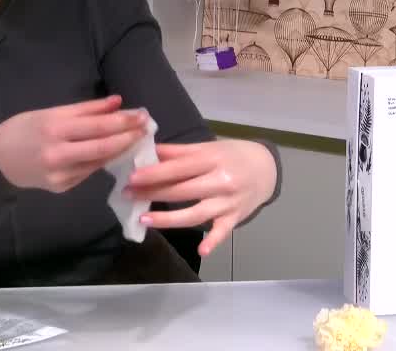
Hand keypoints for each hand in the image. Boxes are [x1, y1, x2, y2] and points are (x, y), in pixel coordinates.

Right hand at [0, 95, 149, 192]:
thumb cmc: (23, 129)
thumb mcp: (50, 113)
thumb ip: (86, 109)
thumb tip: (117, 102)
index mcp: (54, 129)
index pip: (97, 126)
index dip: (123, 122)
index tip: (142, 115)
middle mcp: (58, 154)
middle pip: (103, 147)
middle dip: (128, 137)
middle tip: (146, 128)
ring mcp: (60, 175)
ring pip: (99, 162)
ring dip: (120, 150)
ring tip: (135, 137)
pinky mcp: (61, 187)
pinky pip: (87, 172)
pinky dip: (101, 161)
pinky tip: (111, 153)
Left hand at [124, 139, 276, 256]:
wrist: (267, 168)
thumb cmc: (232, 155)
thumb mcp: (207, 147)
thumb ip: (178, 152)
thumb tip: (148, 150)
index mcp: (212, 159)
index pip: (178, 168)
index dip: (154, 174)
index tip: (131, 177)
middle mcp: (220, 181)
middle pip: (182, 191)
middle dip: (153, 193)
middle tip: (128, 195)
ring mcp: (228, 202)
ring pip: (195, 214)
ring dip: (169, 219)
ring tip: (144, 219)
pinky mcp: (235, 218)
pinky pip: (222, 231)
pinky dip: (213, 241)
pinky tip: (201, 249)